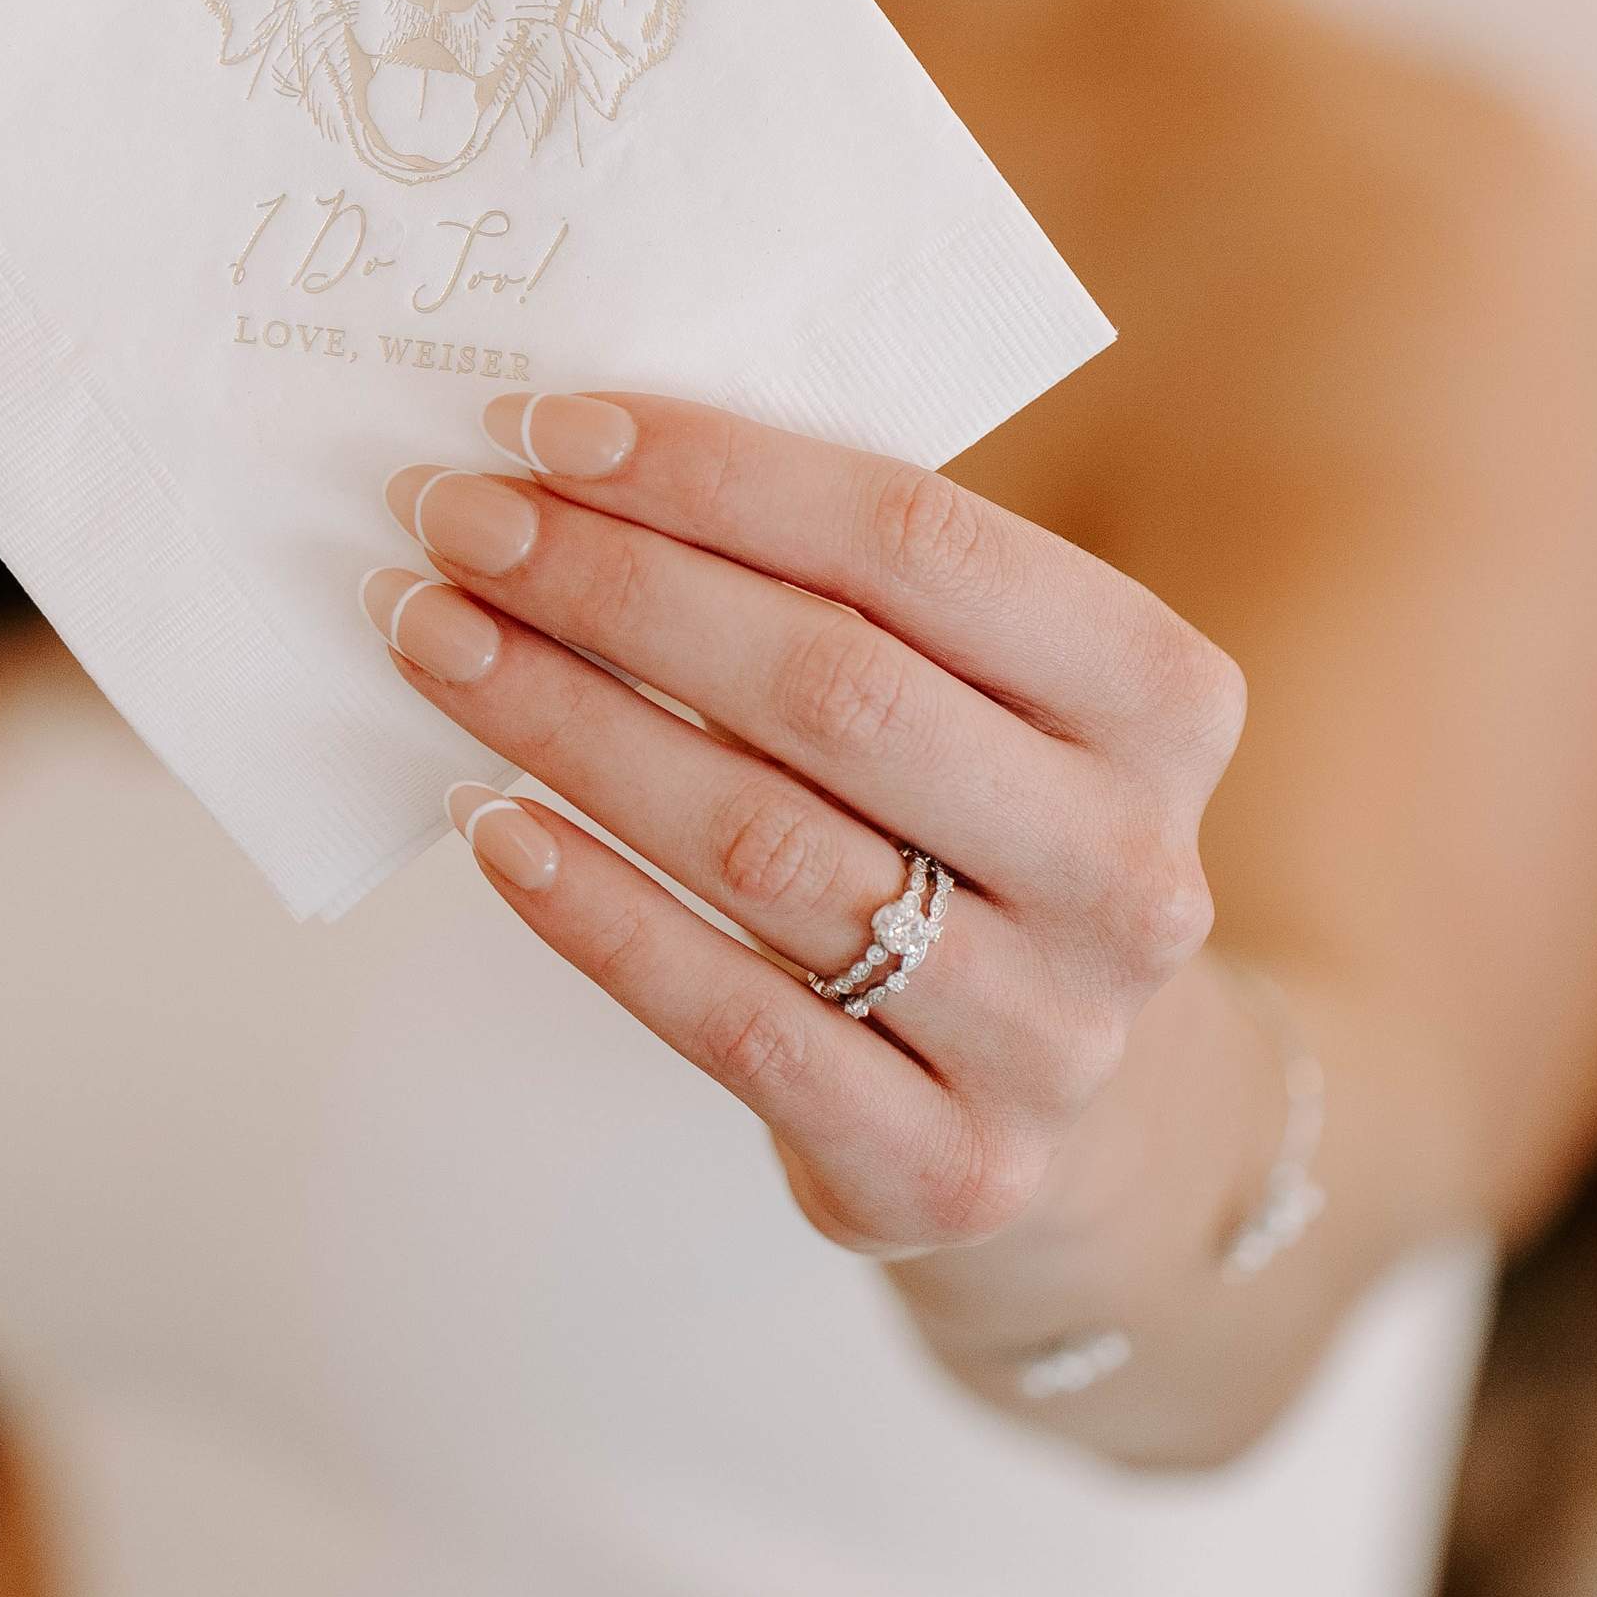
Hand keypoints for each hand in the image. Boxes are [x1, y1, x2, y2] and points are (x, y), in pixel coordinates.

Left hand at [365, 390, 1246, 1256]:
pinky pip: (735, 1018)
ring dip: (567, 726)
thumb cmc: (968, 825)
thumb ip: (844, 583)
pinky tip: (489, 825)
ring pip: (763, 846)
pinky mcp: (952, 1166)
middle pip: (833, 687)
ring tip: (435, 642)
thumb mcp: (976, 692)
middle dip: (614, 587)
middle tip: (455, 526)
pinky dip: (595, 911)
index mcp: (1160, 694)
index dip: (715, 477)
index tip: (544, 430)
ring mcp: (1054, 1031)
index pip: (914, 542)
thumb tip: (582, 464)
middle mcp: (1130, 864)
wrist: (1068, 1100)